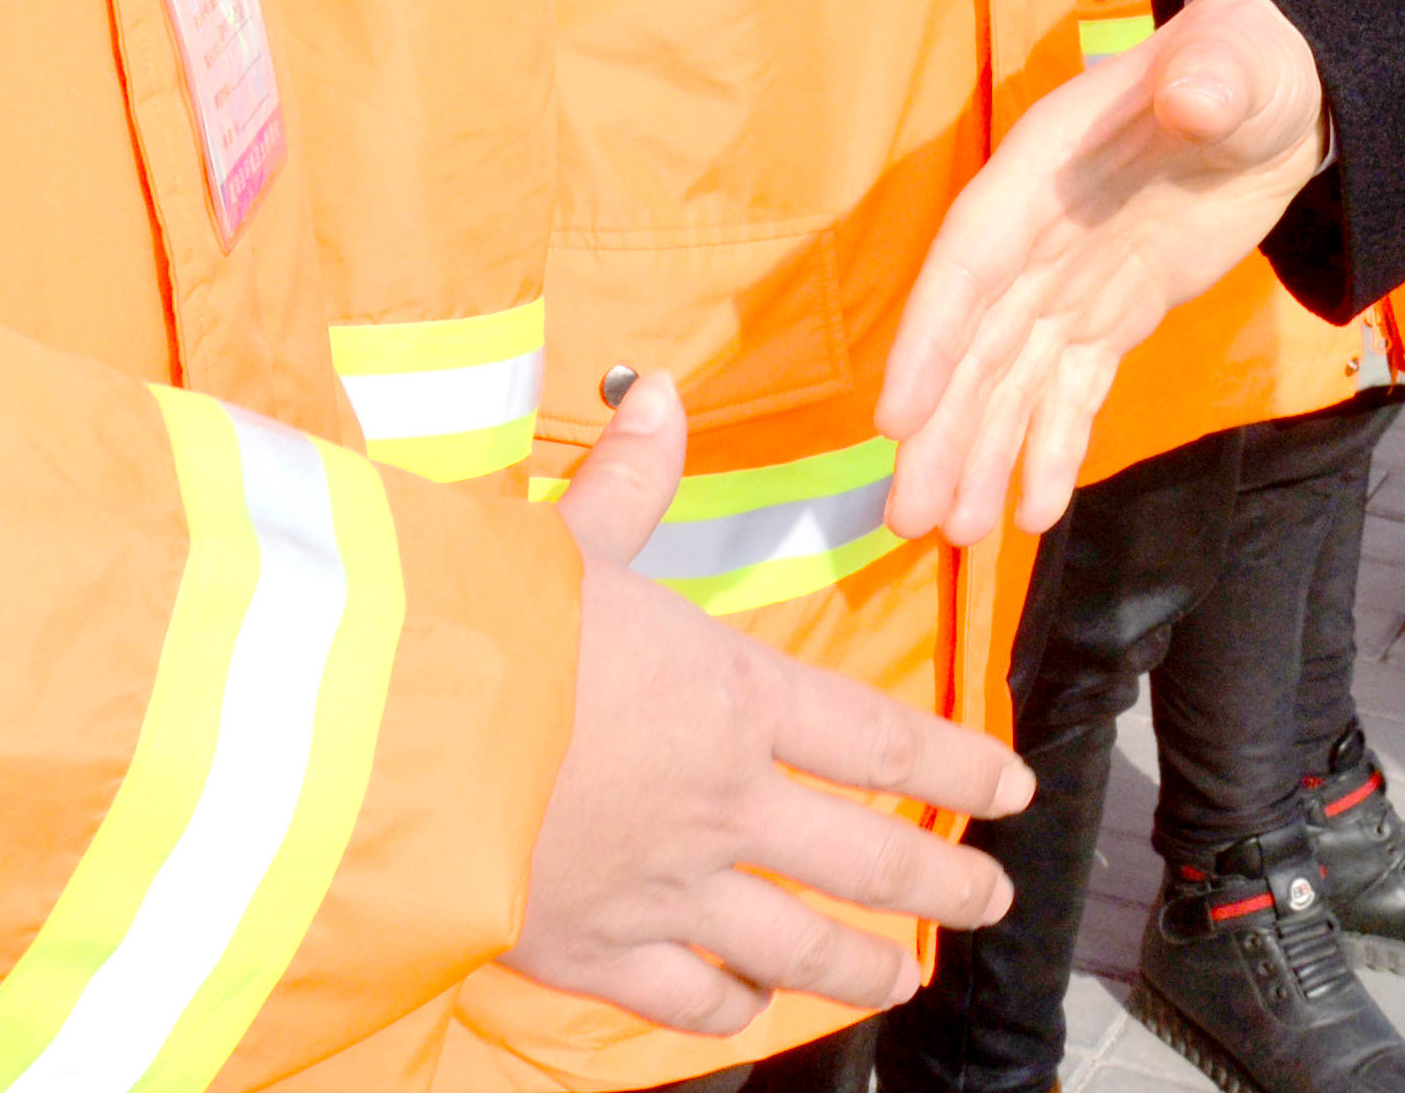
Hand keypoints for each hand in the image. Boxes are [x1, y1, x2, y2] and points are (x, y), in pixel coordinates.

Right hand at [501, 371, 1033, 1040]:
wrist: (391, 745)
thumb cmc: (486, 629)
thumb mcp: (567, 541)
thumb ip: (628, 482)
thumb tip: (660, 394)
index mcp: (732, 695)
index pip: (880, 740)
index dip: (959, 767)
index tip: (1013, 790)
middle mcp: (723, 802)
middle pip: (868, 857)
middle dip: (943, 884)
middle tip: (992, 900)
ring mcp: (667, 888)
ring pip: (796, 946)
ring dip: (863, 964)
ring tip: (904, 975)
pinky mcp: (595, 953)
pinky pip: (688, 1000)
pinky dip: (730, 1010)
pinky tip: (749, 1008)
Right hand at [876, 0, 1326, 542]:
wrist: (1271, 96)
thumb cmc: (1244, 63)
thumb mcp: (1238, 63)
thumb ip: (1210, 81)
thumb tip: (1196, 96)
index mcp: (1044, 167)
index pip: (972, 259)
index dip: (931, 337)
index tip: (896, 416)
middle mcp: (1039, 233)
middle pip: (975, 342)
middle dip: (941, 430)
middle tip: (907, 518)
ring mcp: (1071, 280)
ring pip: (1011, 380)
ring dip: (980, 455)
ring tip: (956, 536)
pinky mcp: (1112, 314)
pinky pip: (1073, 392)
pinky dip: (1053, 449)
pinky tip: (1037, 513)